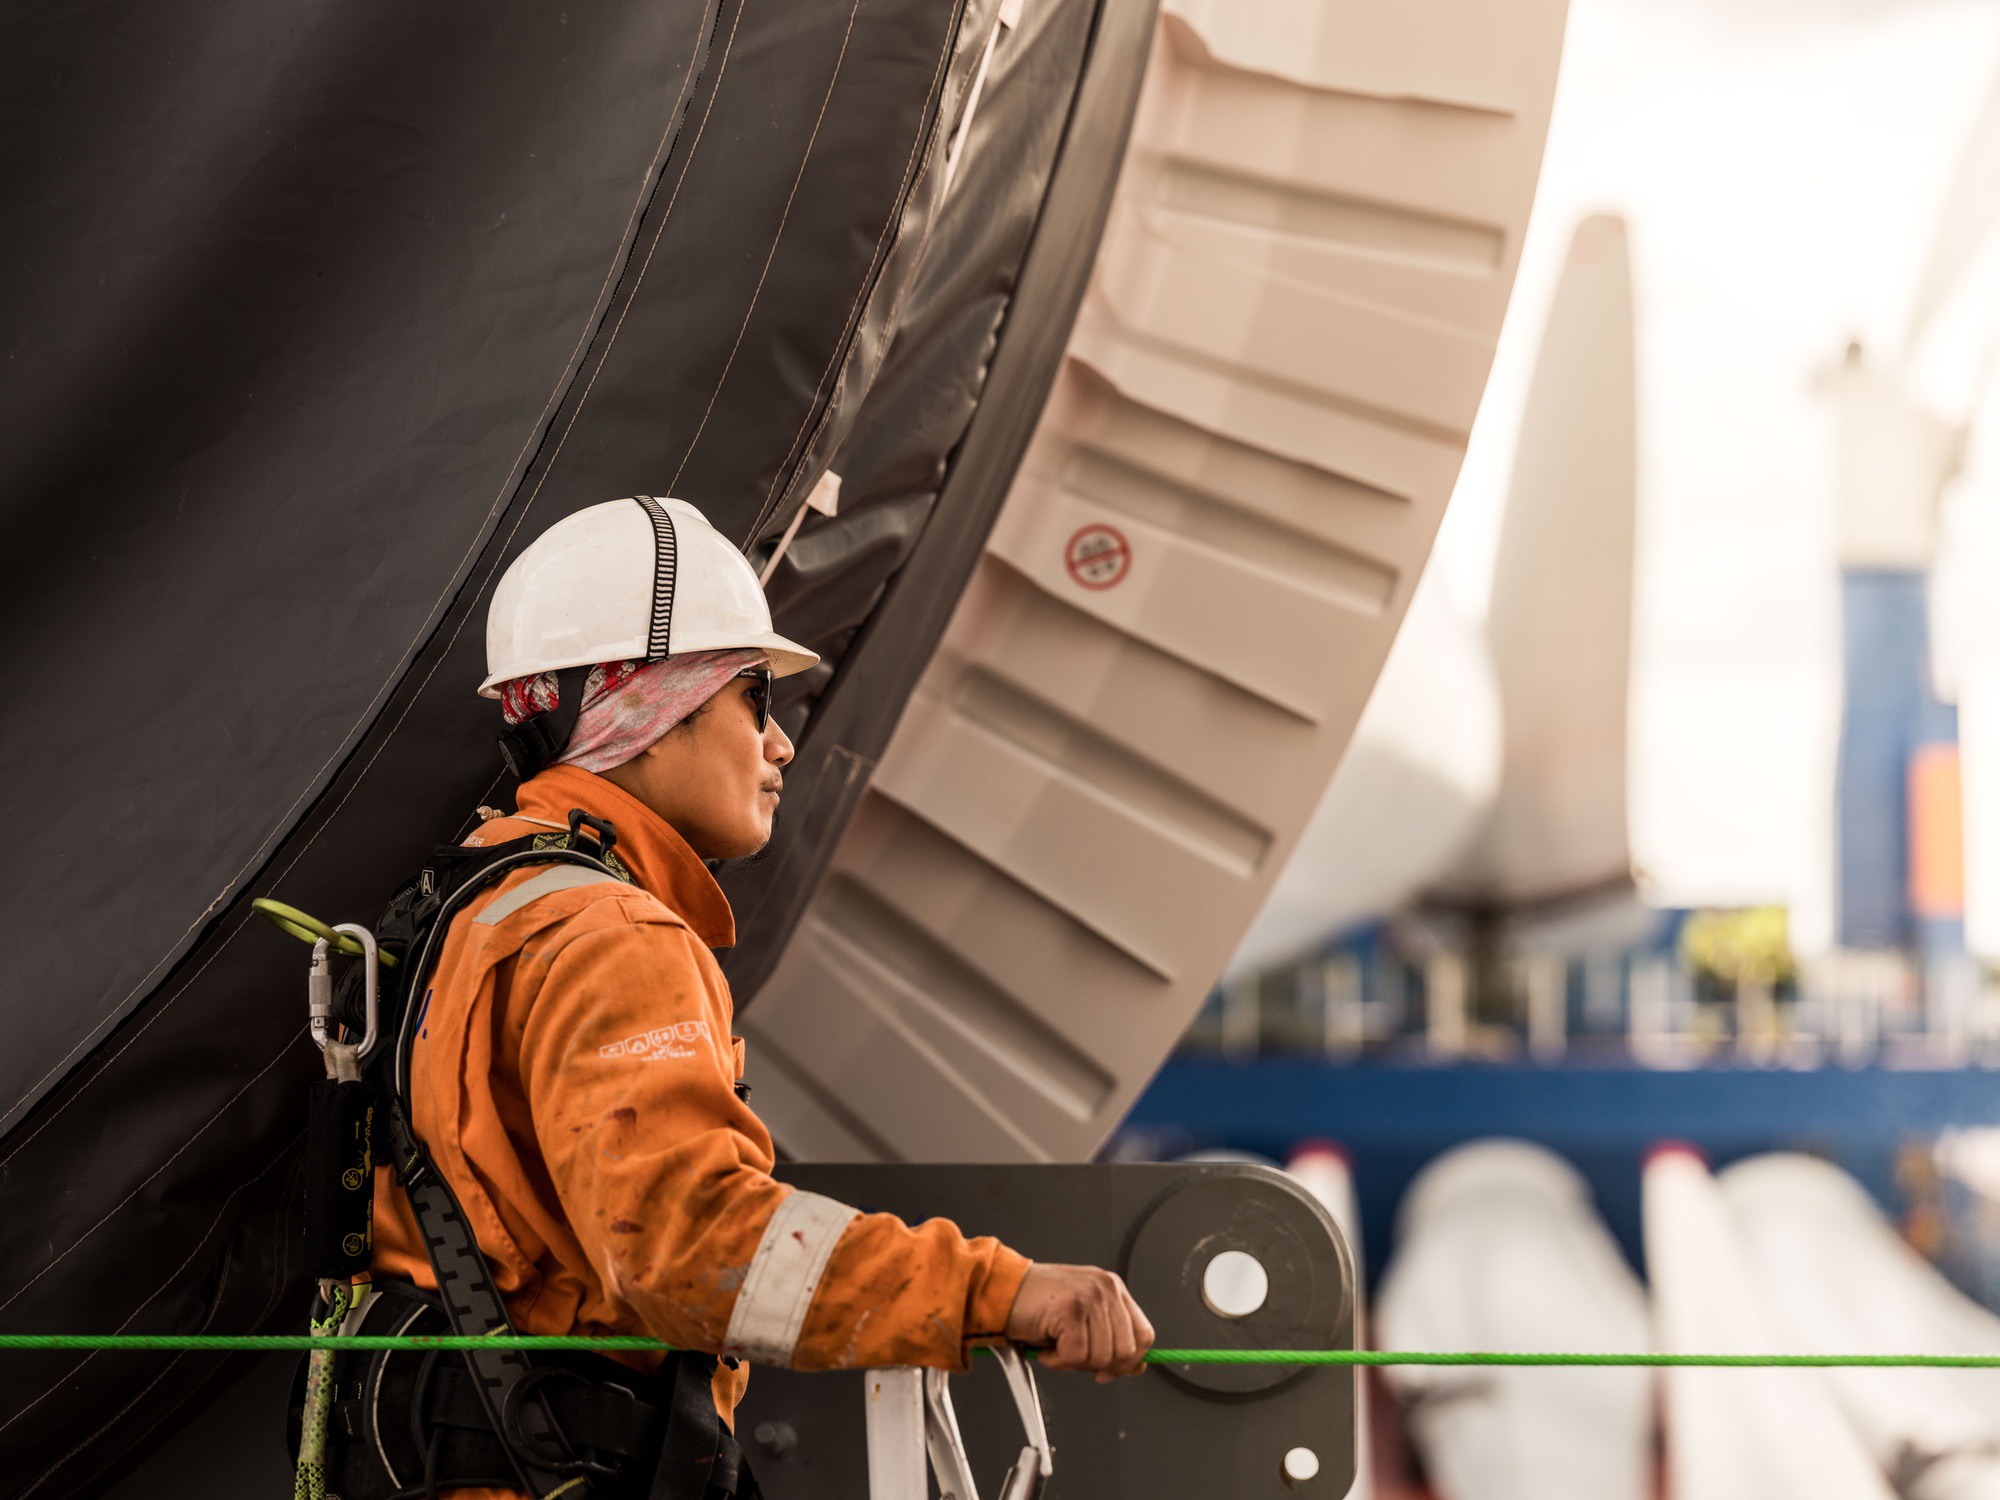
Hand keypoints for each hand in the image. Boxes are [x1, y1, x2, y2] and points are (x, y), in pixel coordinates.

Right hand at [1003, 1263, 1153, 1380]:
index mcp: (1112, 1288)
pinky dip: (1057, 1361)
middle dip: (1100, 1365)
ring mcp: (1089, 1296)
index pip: (1144, 1334)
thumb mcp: (1082, 1319)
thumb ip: (1110, 1337)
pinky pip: (1076, 1355)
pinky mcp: (1070, 1309)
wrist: (998, 1292)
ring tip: (1056, 1346)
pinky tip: (1045, 1346)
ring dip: (1074, 1362)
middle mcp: (1105, 1288)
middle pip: (1126, 1350)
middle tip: (1073, 1356)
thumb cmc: (1035, 1306)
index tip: (1110, 1370)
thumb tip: (1137, 1366)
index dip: (1130, 1361)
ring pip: (1102, 1356)